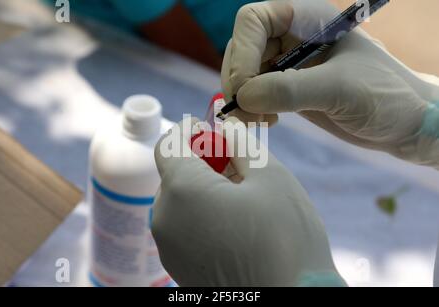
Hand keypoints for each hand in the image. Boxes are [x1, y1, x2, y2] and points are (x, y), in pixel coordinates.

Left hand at [152, 117, 344, 286]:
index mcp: (182, 191)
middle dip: (200, 160)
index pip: (169, 145)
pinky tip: (233, 220)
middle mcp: (164, 220)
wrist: (292, 304)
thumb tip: (224, 125)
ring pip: (179, 201)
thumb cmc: (286, 239)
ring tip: (240, 192)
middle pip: (174, 173)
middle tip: (235, 160)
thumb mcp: (269, 175)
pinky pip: (183, 226)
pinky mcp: (179, 268)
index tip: (206, 126)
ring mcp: (169, 248)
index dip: (188, 130)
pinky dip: (201, 213)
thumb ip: (240, 142)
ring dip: (202, 187)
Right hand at [221, 0, 438, 167]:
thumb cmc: (383, 95)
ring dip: (242, 99)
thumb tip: (243, 97)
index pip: (254, 21)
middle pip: (243, 49)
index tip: (244, 88)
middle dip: (238, 81)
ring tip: (257, 122)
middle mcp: (292, 38)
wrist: (403, 123)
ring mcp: (288, 65)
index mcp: (307, 19)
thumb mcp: (339, 88)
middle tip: (246, 113)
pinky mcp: (289, 90)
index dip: (242, 52)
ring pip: (245, 75)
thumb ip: (289, 90)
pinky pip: (256, 94)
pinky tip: (268, 122)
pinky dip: (252, 109)